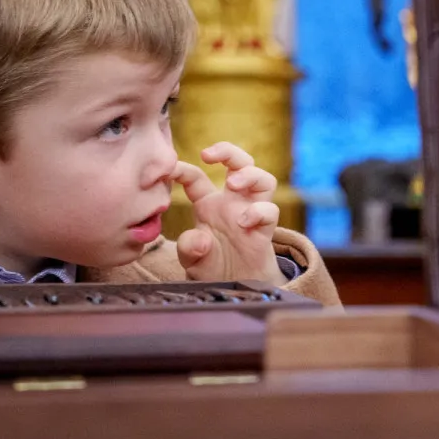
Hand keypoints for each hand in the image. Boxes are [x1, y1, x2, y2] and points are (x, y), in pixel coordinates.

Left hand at [170, 142, 282, 284]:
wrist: (234, 287)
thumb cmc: (211, 266)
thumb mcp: (191, 259)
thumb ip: (189, 248)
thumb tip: (201, 239)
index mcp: (208, 204)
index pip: (196, 177)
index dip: (181, 170)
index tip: (168, 170)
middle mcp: (231, 202)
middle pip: (239, 163)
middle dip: (227, 151)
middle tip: (209, 154)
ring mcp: (250, 212)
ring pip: (263, 179)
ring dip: (250, 174)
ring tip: (234, 183)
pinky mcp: (265, 229)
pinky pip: (270, 210)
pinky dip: (259, 211)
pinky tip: (243, 222)